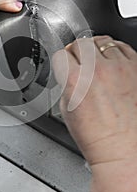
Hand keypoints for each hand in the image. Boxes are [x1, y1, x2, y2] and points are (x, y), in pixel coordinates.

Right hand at [53, 36, 136, 167]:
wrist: (124, 151)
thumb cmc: (98, 138)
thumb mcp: (67, 110)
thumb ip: (67, 84)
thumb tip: (70, 73)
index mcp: (76, 81)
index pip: (62, 54)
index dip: (62, 60)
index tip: (65, 64)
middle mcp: (98, 71)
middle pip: (81, 43)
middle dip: (77, 52)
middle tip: (79, 61)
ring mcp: (120, 68)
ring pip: (102, 41)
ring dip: (96, 49)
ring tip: (97, 61)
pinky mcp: (136, 69)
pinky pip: (123, 47)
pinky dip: (115, 51)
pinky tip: (113, 61)